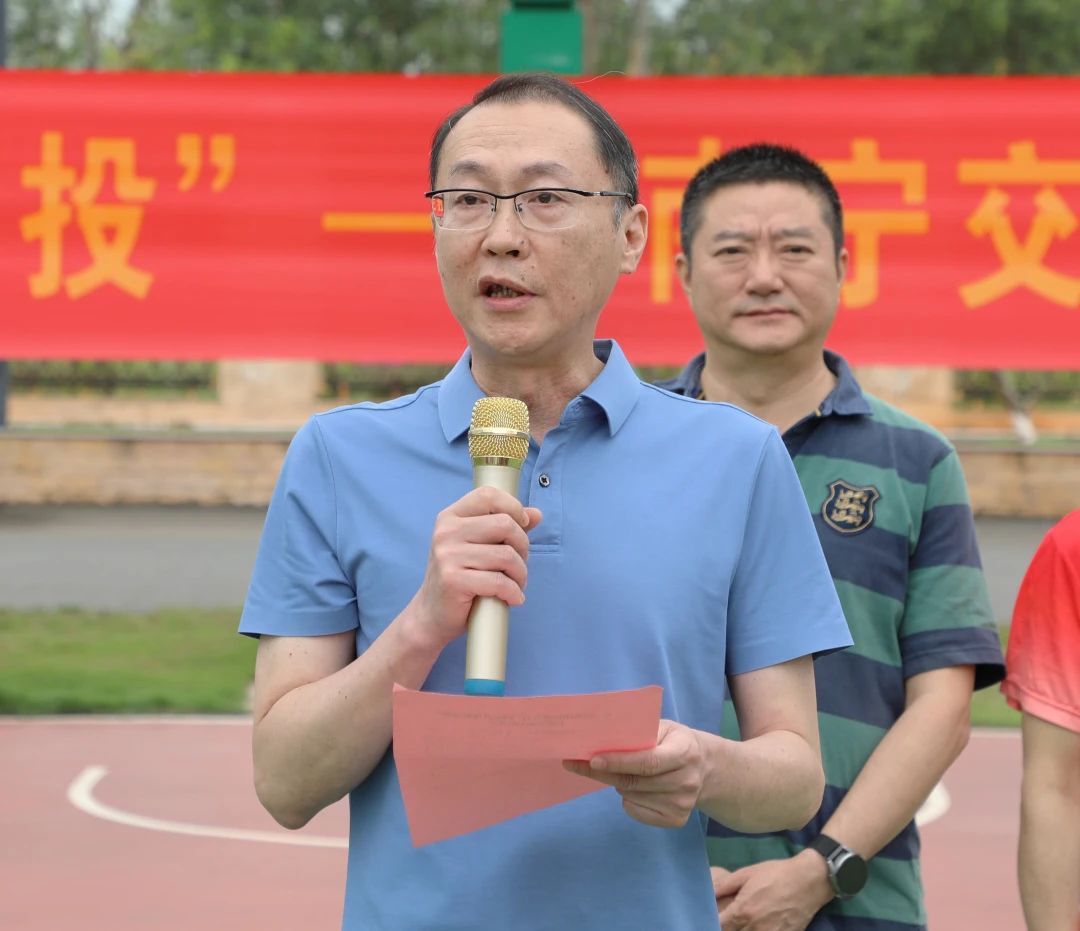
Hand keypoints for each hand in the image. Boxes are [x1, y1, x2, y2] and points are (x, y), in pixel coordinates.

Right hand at [406, 486, 541, 646]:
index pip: (488, 495)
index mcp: (450, 517)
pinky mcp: (454, 580)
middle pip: (505, 524)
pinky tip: (512, 598)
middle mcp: (446, 532)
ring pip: (507, 555)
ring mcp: (448, 556)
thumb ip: (506, 527)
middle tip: (519, 564)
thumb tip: (537, 514)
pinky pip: (500, 582)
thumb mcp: (478, 546)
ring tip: (516, 584)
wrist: (431, 614)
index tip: (521, 525)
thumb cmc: (460, 577)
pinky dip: (514, 592)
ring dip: (521, 574)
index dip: (513, 507)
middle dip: (523, 546)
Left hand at [562, 719, 706, 827]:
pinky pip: (636, 811)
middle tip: (579, 764)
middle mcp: (687, 781)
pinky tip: (637, 788)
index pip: (648, 761)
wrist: (706, 767)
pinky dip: (628, 799)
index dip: (619, 762)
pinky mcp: (676, 820)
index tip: (592, 760)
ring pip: (632, 796)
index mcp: (684, 752)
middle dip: (604, 773)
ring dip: (618, 783)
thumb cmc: (675, 742)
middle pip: (635, 782)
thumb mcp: (663, 728)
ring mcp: (683, 804)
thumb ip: (638, 732)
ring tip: (625, 772)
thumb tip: (600, 738)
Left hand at [714, 851, 833, 930]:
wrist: (808, 881)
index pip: (719, 926)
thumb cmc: (776, 874)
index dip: (713, 923)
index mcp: (743, 911)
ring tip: (745, 922)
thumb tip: (710, 894)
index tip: (712, 918)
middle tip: (729, 919)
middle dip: (728, 927)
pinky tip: (759, 925)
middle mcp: (754, 928)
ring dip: (742, 930)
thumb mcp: (747, 873)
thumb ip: (726, 885)